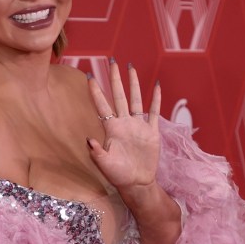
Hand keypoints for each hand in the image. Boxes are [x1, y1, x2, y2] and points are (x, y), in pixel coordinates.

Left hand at [86, 59, 160, 194]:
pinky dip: (155, 99)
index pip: (102, 105)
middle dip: (115, 78)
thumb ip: (97, 153)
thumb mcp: (105, 165)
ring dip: (133, 83)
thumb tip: (88, 140)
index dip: (96, 91)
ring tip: (131, 67)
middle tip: (112, 60)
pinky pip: (153, 112)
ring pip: (135, 99)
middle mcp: (123, 123)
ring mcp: (137, 126)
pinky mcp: (151, 132)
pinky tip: (156, 85)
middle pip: (118, 95)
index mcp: (111, 129)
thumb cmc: (118, 175)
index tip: (90, 76)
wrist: (137, 183)